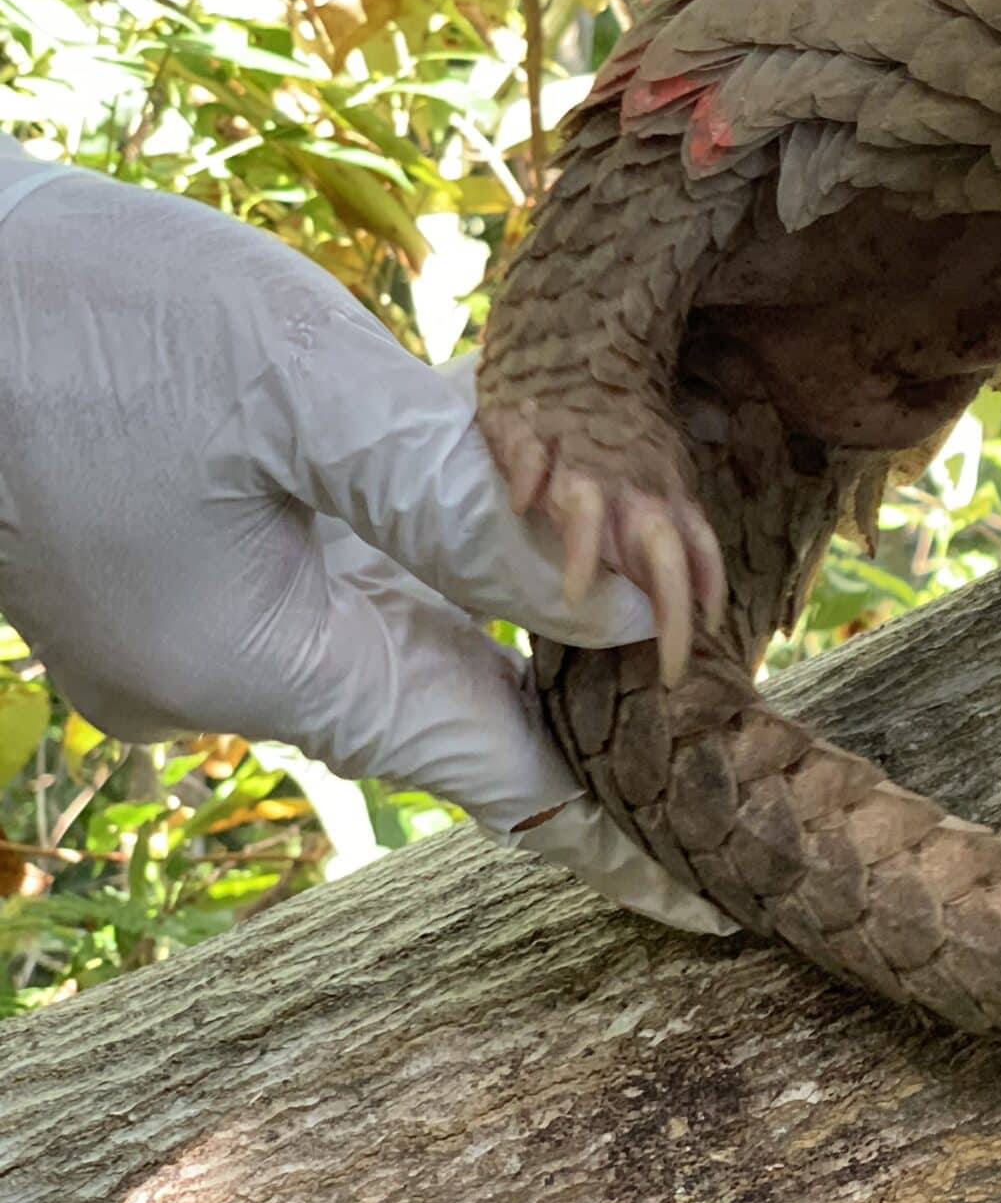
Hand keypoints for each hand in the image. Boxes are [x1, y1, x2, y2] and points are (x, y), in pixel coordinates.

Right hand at [0, 153, 730, 936]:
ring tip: (660, 602)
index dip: (611, 820)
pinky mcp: (186, 554)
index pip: (485, 774)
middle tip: (723, 698)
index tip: (710, 887)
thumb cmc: (74, 314)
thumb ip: (465, 508)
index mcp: (257, 667)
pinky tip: (527, 515)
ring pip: (409, 635)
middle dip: (585, 694)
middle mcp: (228, 672)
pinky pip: (351, 577)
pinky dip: (443, 557)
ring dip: (522, 616)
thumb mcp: (296, 392)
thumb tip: (630, 612)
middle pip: (458, 705)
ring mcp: (198, 618)